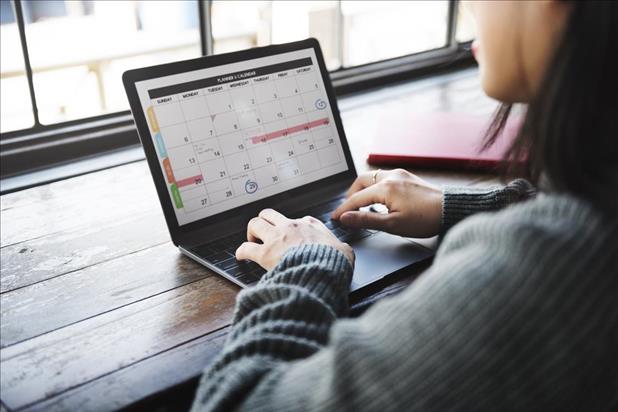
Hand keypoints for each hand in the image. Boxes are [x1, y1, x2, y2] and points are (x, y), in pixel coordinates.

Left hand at [235, 208, 354, 270]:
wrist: (323, 271)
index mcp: (310, 225)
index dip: (293, 227)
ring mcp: (276, 238)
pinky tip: (241, 256)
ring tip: (251, 240)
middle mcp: (291, 227)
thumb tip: (344, 251)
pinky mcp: (265, 253)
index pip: (298, 220)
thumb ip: (341, 248)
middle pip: (270, 214)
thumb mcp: (344, 251)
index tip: (291, 235)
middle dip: (265, 222)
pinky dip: (241, 251)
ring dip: (251, 232)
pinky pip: (246, 248)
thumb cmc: (334, 262)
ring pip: (255, 223)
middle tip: (264, 233)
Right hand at [331, 169, 442, 237]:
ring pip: (372, 177)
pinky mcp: (407, 177)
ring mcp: (400, 174)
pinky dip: (375, 186)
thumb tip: (346, 218)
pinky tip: (379, 199)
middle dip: (351, 195)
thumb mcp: (393, 225)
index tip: (335, 217)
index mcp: (385, 188)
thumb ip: (366, 220)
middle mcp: (391, 176)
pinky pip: (384, 177)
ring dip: (363, 189)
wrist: (451, 209)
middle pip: (361, 181)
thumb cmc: (425, 219)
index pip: (356, 199)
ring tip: (362, 205)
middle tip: (348, 210)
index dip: (343, 209)